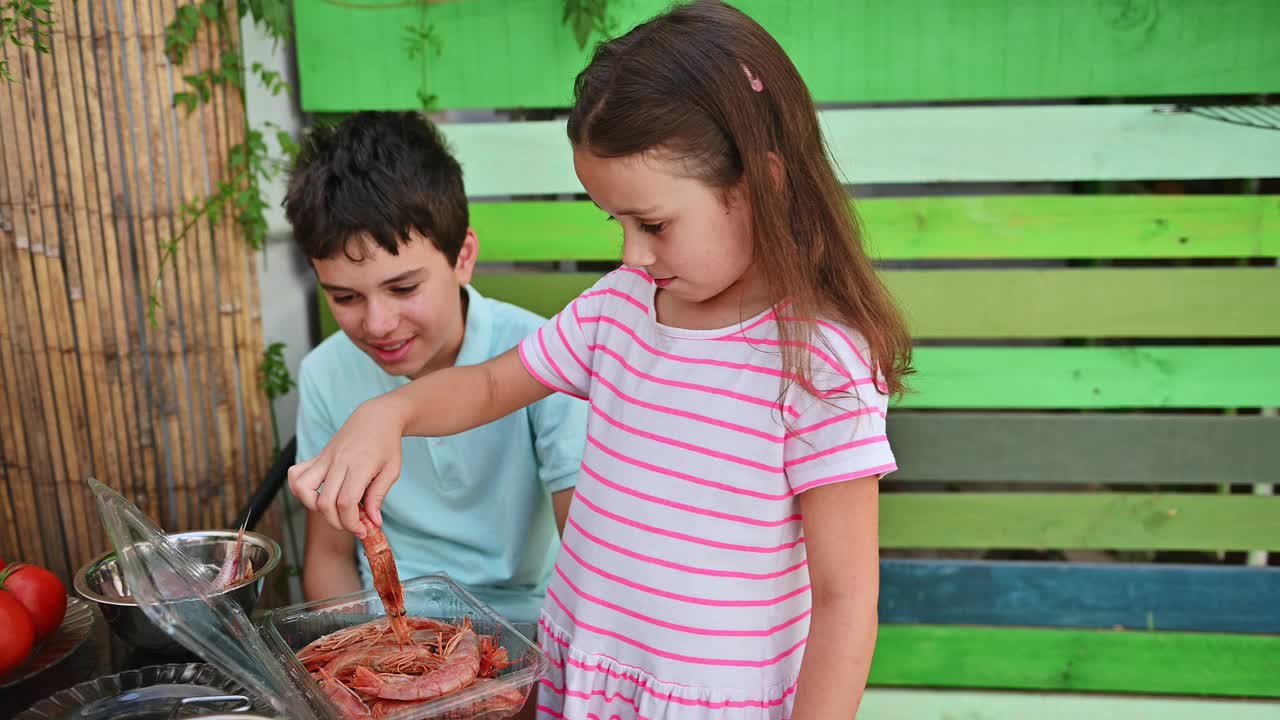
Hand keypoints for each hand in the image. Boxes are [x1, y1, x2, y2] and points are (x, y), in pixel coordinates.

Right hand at [288, 394, 406, 535]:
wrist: (376, 417)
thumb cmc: (387, 444)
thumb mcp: (392, 470)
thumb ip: (379, 495)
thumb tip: (373, 521)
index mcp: (359, 465)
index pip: (346, 502)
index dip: (351, 522)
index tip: (363, 529)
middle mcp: (338, 462)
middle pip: (325, 502)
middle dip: (337, 522)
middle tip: (353, 524)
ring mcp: (325, 458)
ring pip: (303, 488)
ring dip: (313, 507)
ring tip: (333, 509)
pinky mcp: (318, 457)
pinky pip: (296, 473)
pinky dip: (298, 489)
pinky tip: (316, 495)